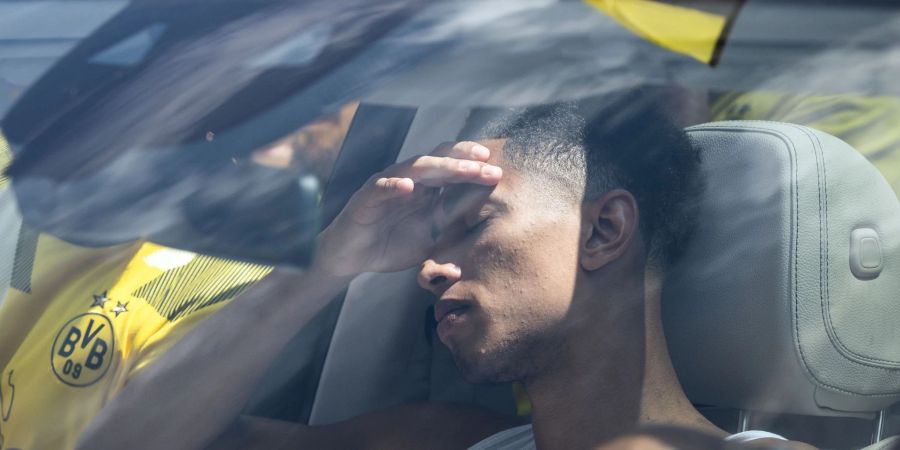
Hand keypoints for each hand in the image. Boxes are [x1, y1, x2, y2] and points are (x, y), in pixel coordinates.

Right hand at [315, 141, 501, 275]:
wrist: (351, 257)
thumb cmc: (391, 245)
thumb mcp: (428, 241)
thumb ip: (450, 235)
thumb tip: (478, 248)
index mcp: (426, 189)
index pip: (452, 169)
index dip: (473, 167)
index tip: (497, 171)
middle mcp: (410, 181)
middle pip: (440, 161)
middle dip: (466, 163)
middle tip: (489, 167)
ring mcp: (388, 185)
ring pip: (416, 168)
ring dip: (442, 167)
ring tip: (463, 169)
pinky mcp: (366, 198)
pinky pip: (381, 187)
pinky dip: (394, 186)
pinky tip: (409, 188)